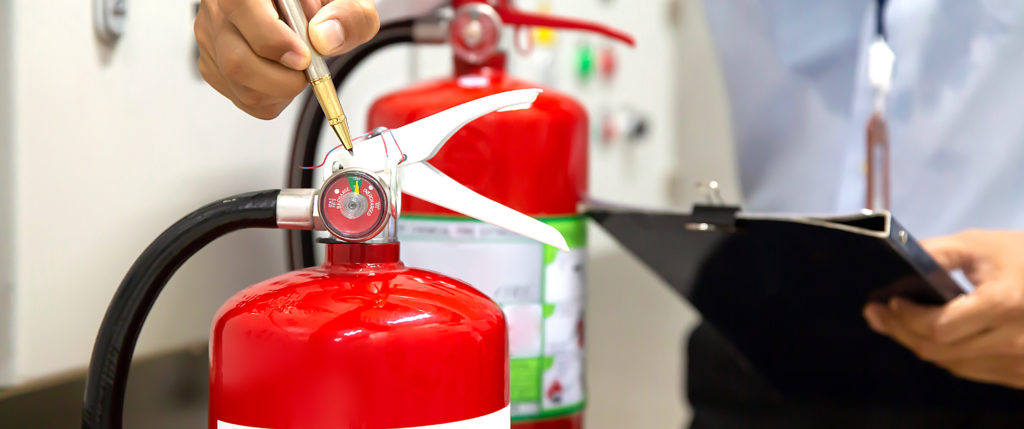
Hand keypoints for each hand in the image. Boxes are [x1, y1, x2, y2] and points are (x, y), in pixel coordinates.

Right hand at [195, 0, 379, 118]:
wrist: (305, 10)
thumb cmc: (323, 5)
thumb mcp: (349, 1)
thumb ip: (348, 15)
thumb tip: (325, 39)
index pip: (240, 7)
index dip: (273, 41)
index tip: (304, 58)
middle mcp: (220, 6)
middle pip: (236, 61)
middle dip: (283, 80)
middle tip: (308, 69)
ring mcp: (212, 36)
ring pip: (238, 84)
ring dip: (279, 90)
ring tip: (298, 68)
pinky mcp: (213, 62)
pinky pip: (241, 97)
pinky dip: (272, 97)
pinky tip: (283, 74)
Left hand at [863, 230, 1023, 387]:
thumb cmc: (1023, 257)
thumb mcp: (980, 245)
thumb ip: (935, 254)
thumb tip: (894, 263)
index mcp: (1004, 304)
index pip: (938, 327)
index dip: (907, 317)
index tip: (888, 301)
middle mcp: (1014, 341)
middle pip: (940, 350)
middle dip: (902, 331)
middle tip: (878, 315)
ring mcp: (1021, 363)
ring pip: (954, 364)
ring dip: (921, 344)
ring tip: (898, 324)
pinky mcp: (1023, 374)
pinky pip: (974, 370)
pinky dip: (948, 354)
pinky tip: (932, 336)